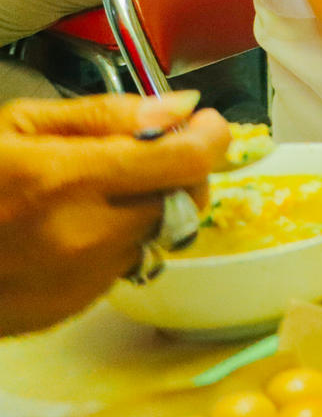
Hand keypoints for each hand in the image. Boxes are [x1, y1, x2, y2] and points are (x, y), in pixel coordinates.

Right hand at [0, 93, 228, 335]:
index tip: (206, 124)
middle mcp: (82, 236)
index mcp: (67, 180)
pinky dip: (117, 242)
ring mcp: (79, 280)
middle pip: (184, 199)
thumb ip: (104, 116)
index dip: (208, 137)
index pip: (184, 160)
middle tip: (156, 152)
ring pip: (158, 234)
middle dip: (181, 172)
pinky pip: (124, 266)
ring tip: (97, 191)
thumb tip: (179, 107)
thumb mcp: (17, 126)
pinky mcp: (71, 309)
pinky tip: (74, 227)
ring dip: (149, 208)